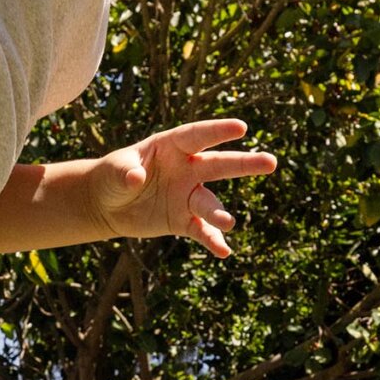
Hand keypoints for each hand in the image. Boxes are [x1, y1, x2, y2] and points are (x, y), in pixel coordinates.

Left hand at [89, 119, 275, 258]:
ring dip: (219, 212)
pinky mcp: (184, 220)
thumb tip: (136, 178)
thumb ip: (125, 171)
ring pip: (209, 202)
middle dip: (244, 164)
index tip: (241, 128)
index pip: (197, 136)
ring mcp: (188, 195)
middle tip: (270, 162)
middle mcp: (187, 169)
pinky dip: (212, 240)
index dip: (218, 131)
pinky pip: (202, 230)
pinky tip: (223, 251)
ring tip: (228, 222)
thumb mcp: (114, 170)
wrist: (109, 204)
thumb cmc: (113, 176)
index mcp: (172, 146)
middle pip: (219, 165)